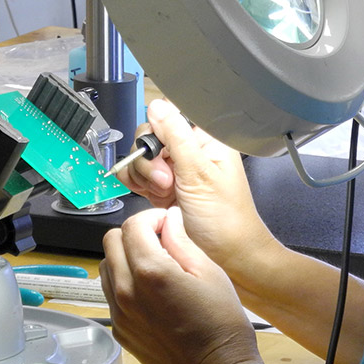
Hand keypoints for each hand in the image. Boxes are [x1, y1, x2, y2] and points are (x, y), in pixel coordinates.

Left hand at [99, 207, 260, 363]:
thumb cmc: (221, 322)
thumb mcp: (209, 272)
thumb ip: (181, 241)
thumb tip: (168, 219)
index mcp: (150, 271)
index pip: (132, 226)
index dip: (151, 218)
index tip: (167, 224)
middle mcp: (126, 291)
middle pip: (111, 241)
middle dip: (134, 234)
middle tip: (159, 241)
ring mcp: (119, 313)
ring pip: (106, 267)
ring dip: (125, 257)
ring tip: (154, 266)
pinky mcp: (120, 331)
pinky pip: (111, 294)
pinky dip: (124, 283)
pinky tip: (150, 293)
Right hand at [114, 100, 277, 275]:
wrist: (227, 257)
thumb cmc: (227, 220)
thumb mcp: (200, 174)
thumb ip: (176, 137)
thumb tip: (157, 106)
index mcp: (206, 139)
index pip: (168, 116)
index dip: (159, 134)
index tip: (164, 155)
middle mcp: (189, 151)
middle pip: (149, 136)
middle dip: (150, 161)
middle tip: (167, 181)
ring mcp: (174, 169)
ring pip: (139, 157)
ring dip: (144, 176)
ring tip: (164, 193)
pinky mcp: (161, 187)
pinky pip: (136, 176)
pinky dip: (137, 185)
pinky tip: (151, 197)